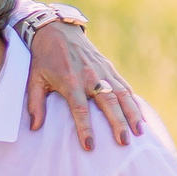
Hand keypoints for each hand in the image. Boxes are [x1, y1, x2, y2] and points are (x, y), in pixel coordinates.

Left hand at [25, 20, 144, 150]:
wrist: (56, 29)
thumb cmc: (43, 58)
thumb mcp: (34, 79)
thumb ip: (35, 104)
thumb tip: (34, 128)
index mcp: (70, 80)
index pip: (80, 108)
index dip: (85, 128)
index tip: (90, 146)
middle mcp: (90, 76)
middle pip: (108, 102)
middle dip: (118, 123)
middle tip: (124, 142)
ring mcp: (102, 71)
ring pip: (122, 94)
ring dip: (132, 114)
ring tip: (139, 133)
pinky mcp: (109, 68)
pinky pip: (125, 87)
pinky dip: (135, 102)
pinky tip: (141, 117)